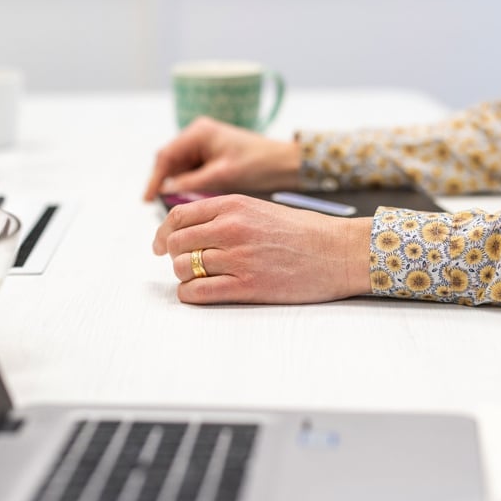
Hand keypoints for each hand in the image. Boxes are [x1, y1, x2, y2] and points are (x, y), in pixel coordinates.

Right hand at [143, 117, 300, 201]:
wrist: (286, 164)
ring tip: (176, 210)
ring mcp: (205, 145)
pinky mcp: (212, 156)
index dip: (155, 179)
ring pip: (180, 169)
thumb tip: (167, 191)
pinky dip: (189, 186)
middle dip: (165, 184)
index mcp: (199, 133)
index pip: (166, 156)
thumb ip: (192, 182)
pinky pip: (192, 172)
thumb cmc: (258, 164)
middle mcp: (198, 135)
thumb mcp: (223, 175)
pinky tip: (190, 203)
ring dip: (177, 187)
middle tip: (160, 208)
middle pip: (170, 162)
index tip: (148, 200)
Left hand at [152, 194, 372, 304]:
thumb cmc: (306, 232)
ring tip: (200, 279)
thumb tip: (190, 230)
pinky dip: (191, 294)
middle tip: (183, 265)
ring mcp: (238, 258)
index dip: (163, 232)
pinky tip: (200, 293)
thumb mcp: (260, 209)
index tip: (161, 244)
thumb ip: (226, 215)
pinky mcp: (247, 286)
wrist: (340, 251)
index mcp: (233, 205)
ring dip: (184, 276)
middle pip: (176, 243)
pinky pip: (198, 292)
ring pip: (182, 268)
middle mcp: (231, 228)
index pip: (179, 216)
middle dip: (174, 256)